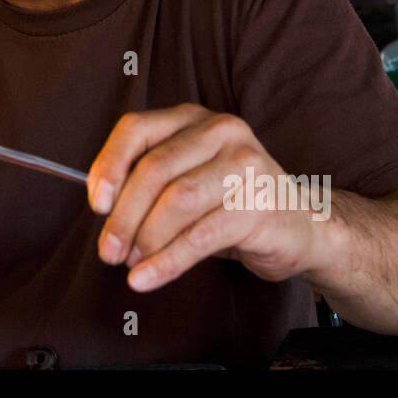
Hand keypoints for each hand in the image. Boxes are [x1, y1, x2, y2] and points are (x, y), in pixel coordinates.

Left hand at [86, 104, 323, 291]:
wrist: (301, 226)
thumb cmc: (230, 203)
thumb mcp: (186, 179)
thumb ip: (148, 181)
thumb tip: (102, 206)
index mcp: (193, 119)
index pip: (136, 129)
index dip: (108, 165)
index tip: (97, 204)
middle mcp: (221, 132)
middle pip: (154, 170)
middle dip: (123, 216)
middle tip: (108, 251)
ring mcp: (246, 165)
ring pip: (177, 201)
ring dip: (146, 239)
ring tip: (131, 264)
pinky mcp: (261, 204)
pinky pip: (201, 236)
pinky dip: (167, 262)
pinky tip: (147, 278)